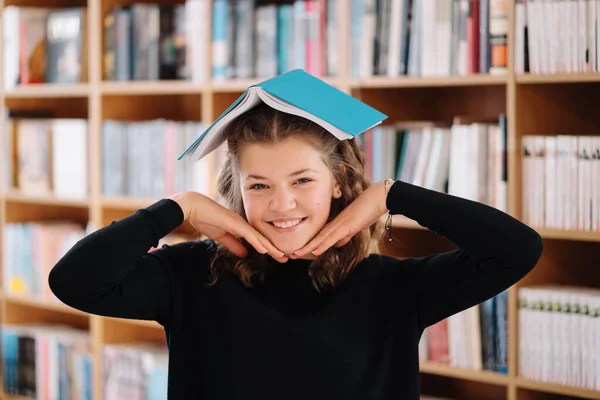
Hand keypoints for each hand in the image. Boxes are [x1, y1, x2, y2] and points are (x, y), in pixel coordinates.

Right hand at [170, 192, 288, 262]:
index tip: (279, 256)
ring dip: (271, 247)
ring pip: (258, 237)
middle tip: (287, 258)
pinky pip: (248, 234)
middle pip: (262, 239)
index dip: (269, 248)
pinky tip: (265, 249)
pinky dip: (257, 242)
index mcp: (241, 227)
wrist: (193, 207)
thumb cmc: (204, 219)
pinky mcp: (233, 223)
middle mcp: (243, 224)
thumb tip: (245, 254)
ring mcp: (239, 223)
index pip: (258, 240)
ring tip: (282, 255)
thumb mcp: (221, 237)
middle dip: (274, 249)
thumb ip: (233, 244)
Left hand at [291, 180, 388, 257]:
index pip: (319, 236)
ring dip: (308, 247)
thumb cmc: (368, 210)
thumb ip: (345, 236)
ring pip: (321, 238)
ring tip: (296, 254)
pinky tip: (315, 251)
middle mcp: (335, 224)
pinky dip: (323, 244)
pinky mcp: (347, 226)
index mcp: (336, 224)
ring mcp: (340, 224)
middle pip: (316, 237)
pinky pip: (332, 237)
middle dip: (304, 247)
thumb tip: (337, 245)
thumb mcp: (355, 226)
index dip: (309, 244)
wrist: (377, 198)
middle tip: (290, 254)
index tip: (299, 250)